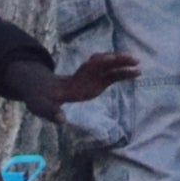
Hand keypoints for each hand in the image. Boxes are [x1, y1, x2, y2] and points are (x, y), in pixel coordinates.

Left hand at [1, 51, 139, 124]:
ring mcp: (91, 77)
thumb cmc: (40, 99)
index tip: (108, 60)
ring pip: (109, 67)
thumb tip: (62, 120)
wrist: (42, 90)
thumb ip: (52, 112)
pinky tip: (137, 74)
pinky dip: (124, 73)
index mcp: (71, 80)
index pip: (86, 69)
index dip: (97, 64)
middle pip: (101, 63)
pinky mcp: (97, 82)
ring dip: (123, 64)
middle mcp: (83, 74)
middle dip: (116, 60)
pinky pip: (113, 75)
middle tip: (132, 60)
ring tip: (138, 67)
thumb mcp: (41, 106)